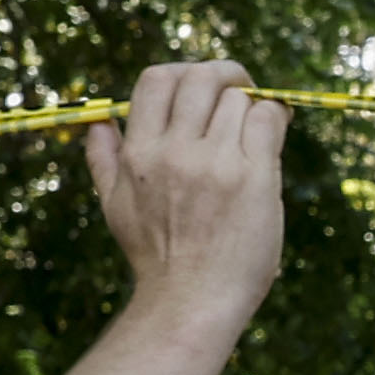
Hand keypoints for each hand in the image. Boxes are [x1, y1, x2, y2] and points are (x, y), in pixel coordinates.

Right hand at [84, 57, 292, 323]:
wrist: (192, 302)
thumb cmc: (157, 259)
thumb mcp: (115, 207)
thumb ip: (103, 160)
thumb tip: (98, 122)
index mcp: (139, 154)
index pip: (157, 79)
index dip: (184, 72)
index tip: (202, 87)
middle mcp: (174, 153)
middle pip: (201, 79)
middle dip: (226, 74)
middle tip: (241, 88)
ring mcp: (215, 164)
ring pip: (239, 100)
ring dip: (253, 104)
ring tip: (260, 121)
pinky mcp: (254, 178)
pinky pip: (267, 121)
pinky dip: (274, 116)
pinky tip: (276, 129)